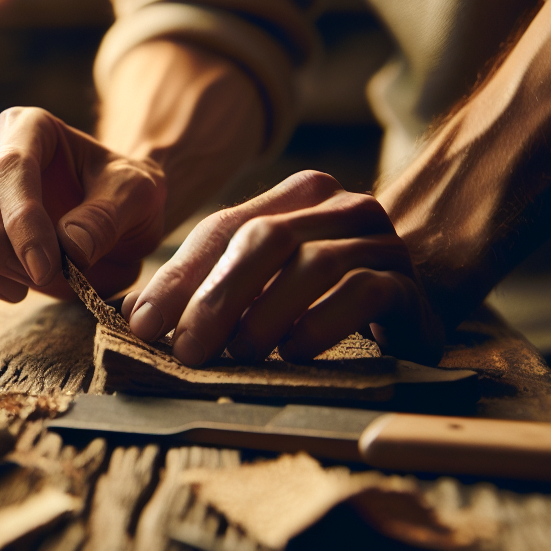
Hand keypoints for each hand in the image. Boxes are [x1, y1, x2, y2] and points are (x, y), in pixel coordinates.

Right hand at [0, 107, 165, 301]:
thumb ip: (106, 216)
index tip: (47, 265)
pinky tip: (18, 287)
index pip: (7, 167)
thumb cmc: (124, 194)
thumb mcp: (136, 194)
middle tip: (35, 275)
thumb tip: (69, 248)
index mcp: (29, 130)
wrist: (121, 218)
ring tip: (22, 287)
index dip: (22, 220)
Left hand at [123, 170, 442, 364]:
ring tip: (240, 354)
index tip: (143, 325)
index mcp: (295, 196)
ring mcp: (378, 240)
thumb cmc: (323, 294)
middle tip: (188, 350)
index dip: (178, 277)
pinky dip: (319, 324)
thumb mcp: (264, 279)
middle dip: (217, 298)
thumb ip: (206, 285)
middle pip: (265, 239)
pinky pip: (361, 293)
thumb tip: (132, 316)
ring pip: (312, 265)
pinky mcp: (406, 282)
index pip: (224, 228)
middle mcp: (339, 206)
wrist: (418, 300)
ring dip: (265, 315)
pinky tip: (294, 352)